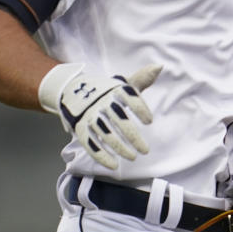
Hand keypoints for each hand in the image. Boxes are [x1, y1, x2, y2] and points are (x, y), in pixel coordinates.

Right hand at [38, 63, 161, 168]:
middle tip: (145, 150)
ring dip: (119, 147)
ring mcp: (89, 115)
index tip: (149, 121)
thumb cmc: (106, 89)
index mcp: (114, 90)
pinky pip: (89, 143)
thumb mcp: (123, 83)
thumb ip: (142, 78)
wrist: (72, 89)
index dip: (139, 108)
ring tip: (133, 157)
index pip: (129, 97)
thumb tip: (159, 66)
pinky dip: (100, 155)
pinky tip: (113, 165)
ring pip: (105, 134)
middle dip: (132, 136)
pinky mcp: (80, 127)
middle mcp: (101, 102)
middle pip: (119, 120)